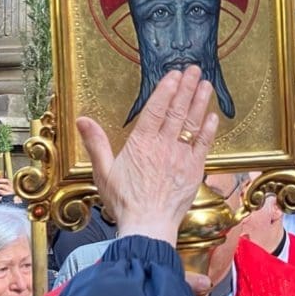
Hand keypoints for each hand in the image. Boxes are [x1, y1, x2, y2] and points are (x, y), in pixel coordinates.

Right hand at [76, 66, 217, 243]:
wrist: (148, 225)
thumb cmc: (124, 202)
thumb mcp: (103, 172)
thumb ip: (95, 143)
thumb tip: (82, 120)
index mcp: (141, 143)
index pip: (156, 109)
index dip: (165, 89)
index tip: (173, 74)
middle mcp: (164, 145)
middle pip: (177, 110)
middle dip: (186, 88)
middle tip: (194, 69)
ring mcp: (181, 156)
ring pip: (192, 123)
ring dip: (200, 102)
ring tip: (205, 84)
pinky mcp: (194, 170)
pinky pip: (203, 144)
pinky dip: (209, 129)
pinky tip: (213, 116)